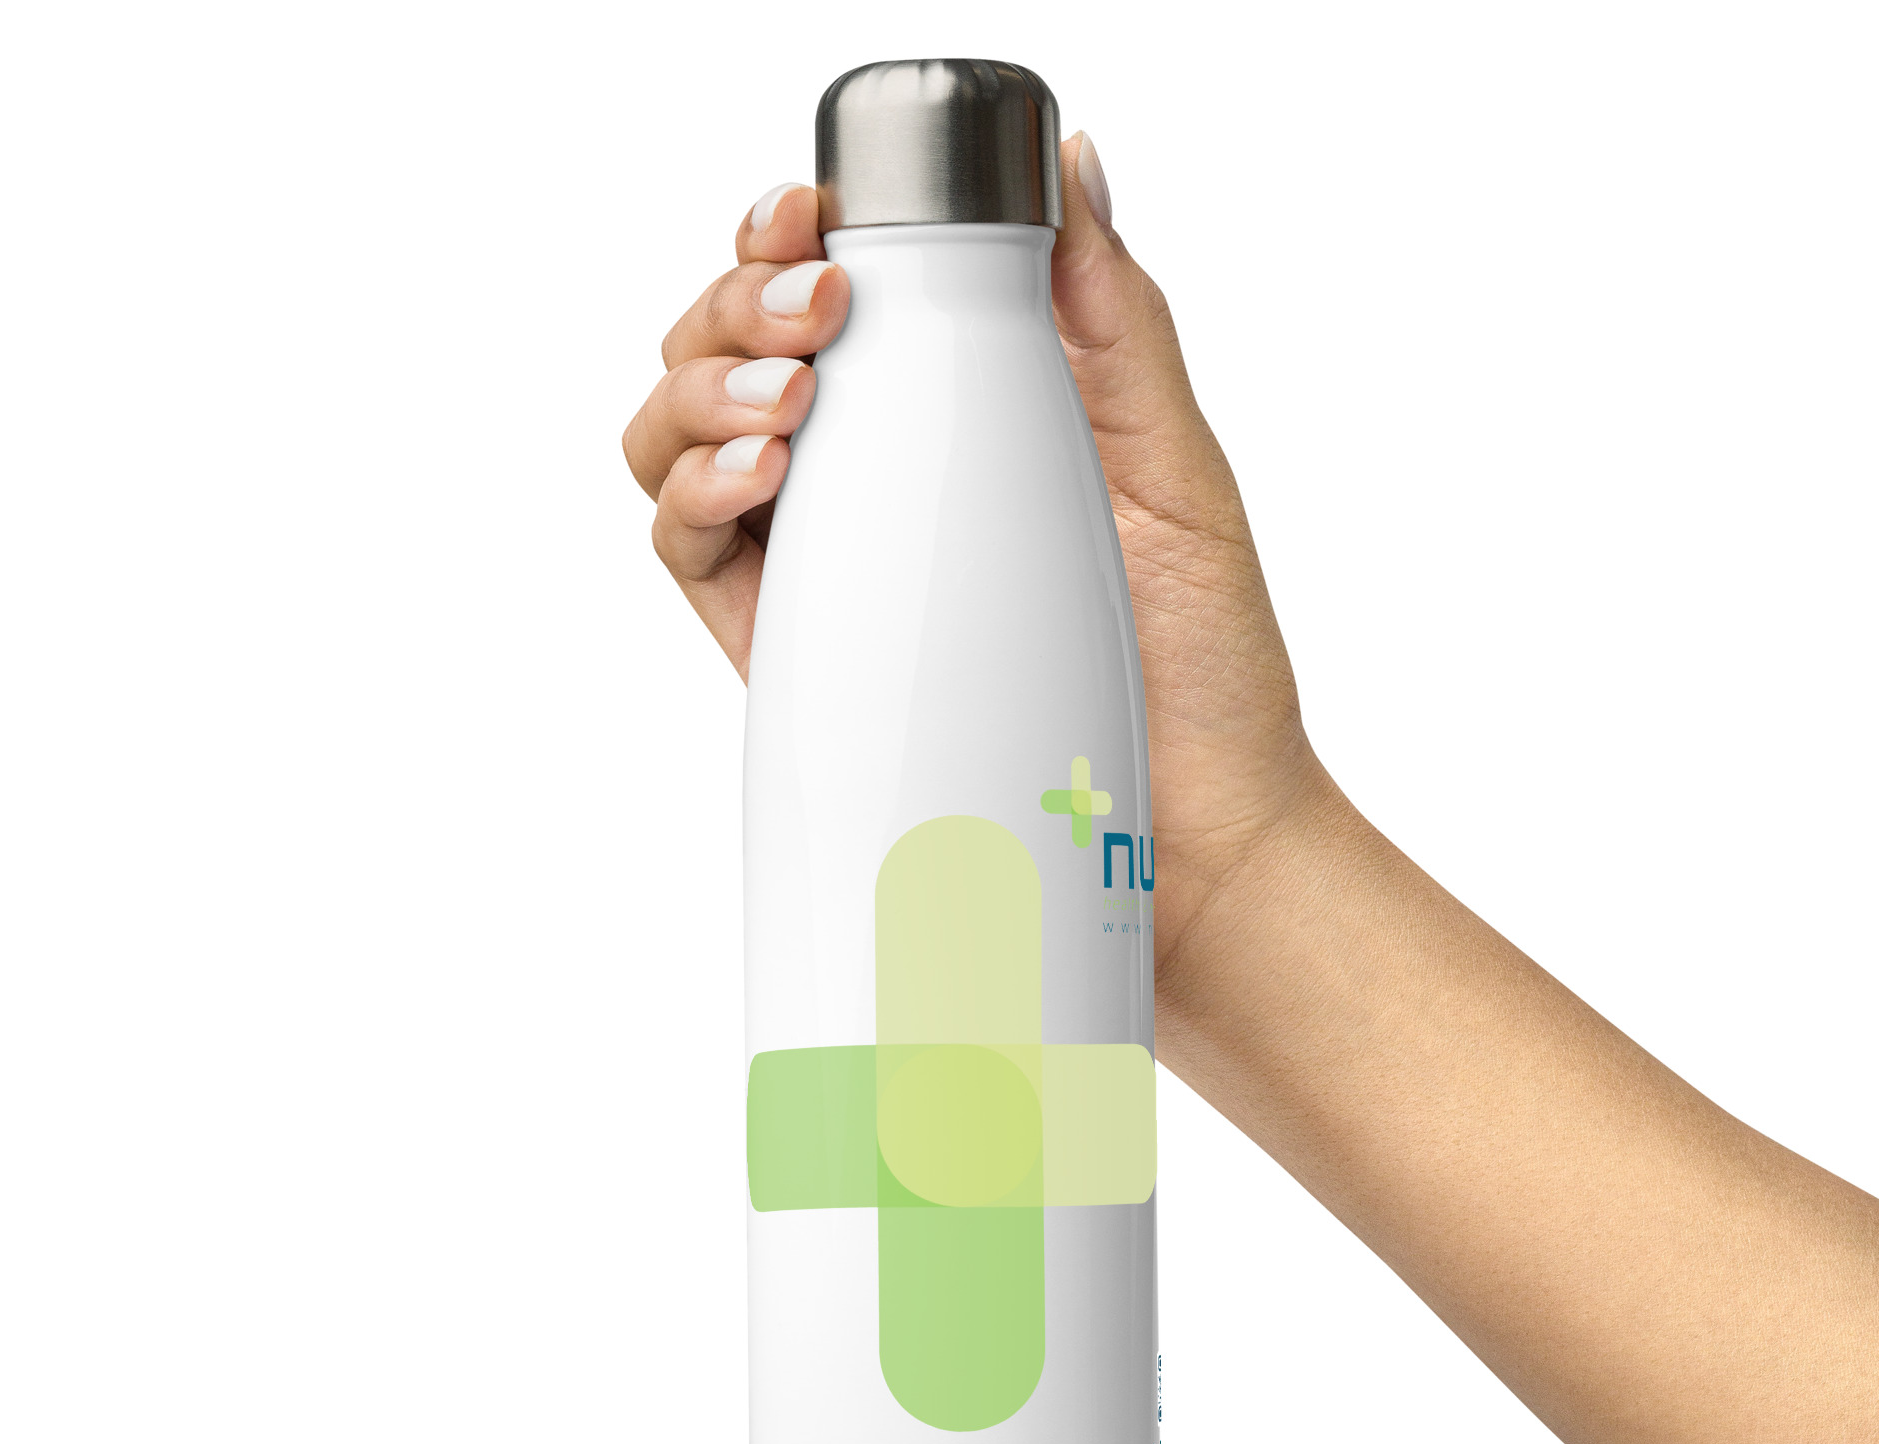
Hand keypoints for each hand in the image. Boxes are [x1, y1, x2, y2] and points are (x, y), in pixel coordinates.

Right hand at [621, 138, 1328, 988]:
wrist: (1194, 842)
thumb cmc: (1199, 669)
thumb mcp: (1172, 467)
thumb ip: (1112, 320)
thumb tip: (1072, 166)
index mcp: (943, 421)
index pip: (826, 300)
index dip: (791, 238)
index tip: (822, 215)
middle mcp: (864, 487)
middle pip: (729, 353)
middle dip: (741, 299)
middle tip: (822, 308)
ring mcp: (820, 572)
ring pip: (680, 441)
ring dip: (702, 388)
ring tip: (790, 398)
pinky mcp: (791, 661)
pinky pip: (689, 555)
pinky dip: (691, 495)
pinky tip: (761, 474)